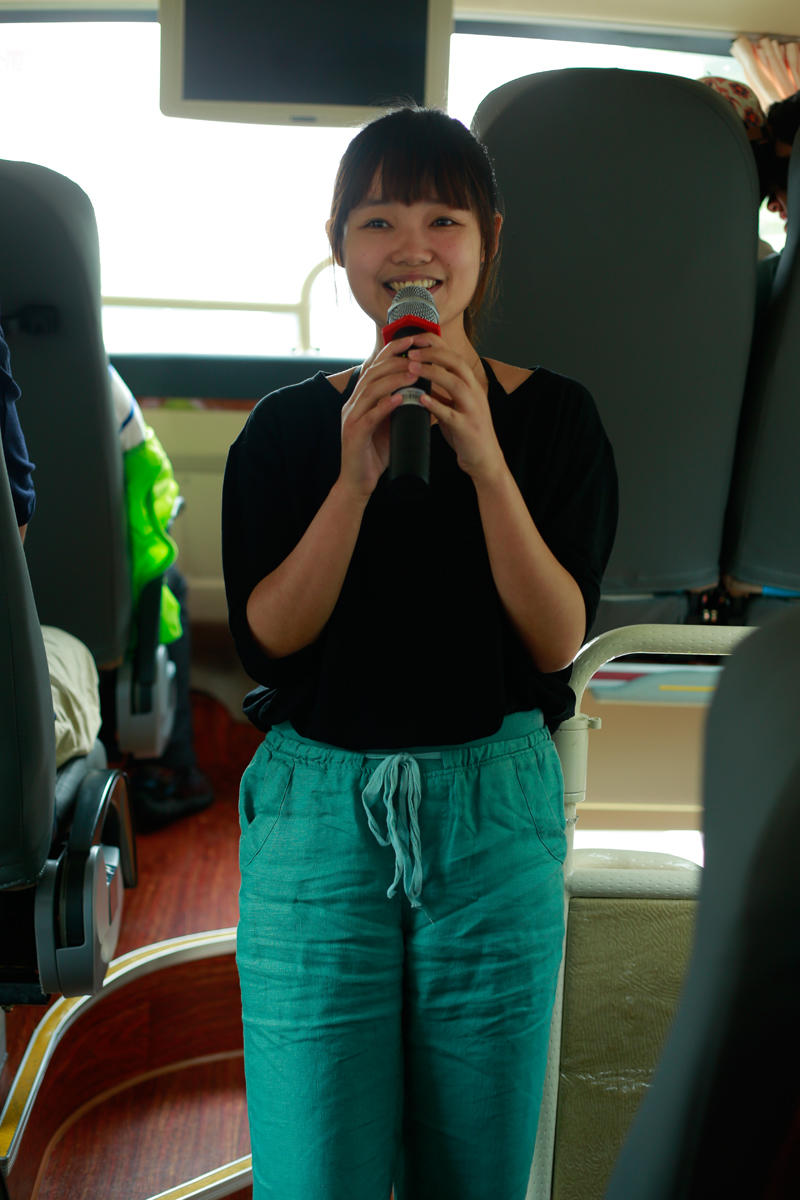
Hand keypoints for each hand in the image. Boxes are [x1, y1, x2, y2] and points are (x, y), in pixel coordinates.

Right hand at [339, 337, 417, 496]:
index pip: (375, 366)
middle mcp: (353, 404)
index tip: (413, 339)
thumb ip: (399, 406)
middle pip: (373, 373)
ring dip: (394, 379)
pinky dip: (386, 405)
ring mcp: (351, 418)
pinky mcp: (354, 434)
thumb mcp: (389, 424)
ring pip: (371, 390)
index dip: (392, 350)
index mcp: (361, 398)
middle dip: (395, 361)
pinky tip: (400, 398)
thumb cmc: (376, 453)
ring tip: (414, 373)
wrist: (359, 482)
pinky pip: (370, 415)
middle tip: (417, 354)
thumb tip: (420, 389)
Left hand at [406, 336, 505, 482]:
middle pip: (456, 363)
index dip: (434, 344)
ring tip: (412, 368)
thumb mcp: (454, 405)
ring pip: (455, 383)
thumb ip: (441, 390)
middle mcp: (474, 392)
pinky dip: (435, 404)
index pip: (453, 355)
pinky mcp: (467, 428)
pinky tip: (420, 399)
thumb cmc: (466, 431)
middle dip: (432, 353)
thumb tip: (418, 374)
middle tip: (411, 351)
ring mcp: (472, 409)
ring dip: (432, 372)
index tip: (414, 339)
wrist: (484, 459)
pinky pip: (451, 413)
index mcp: (470, 384)